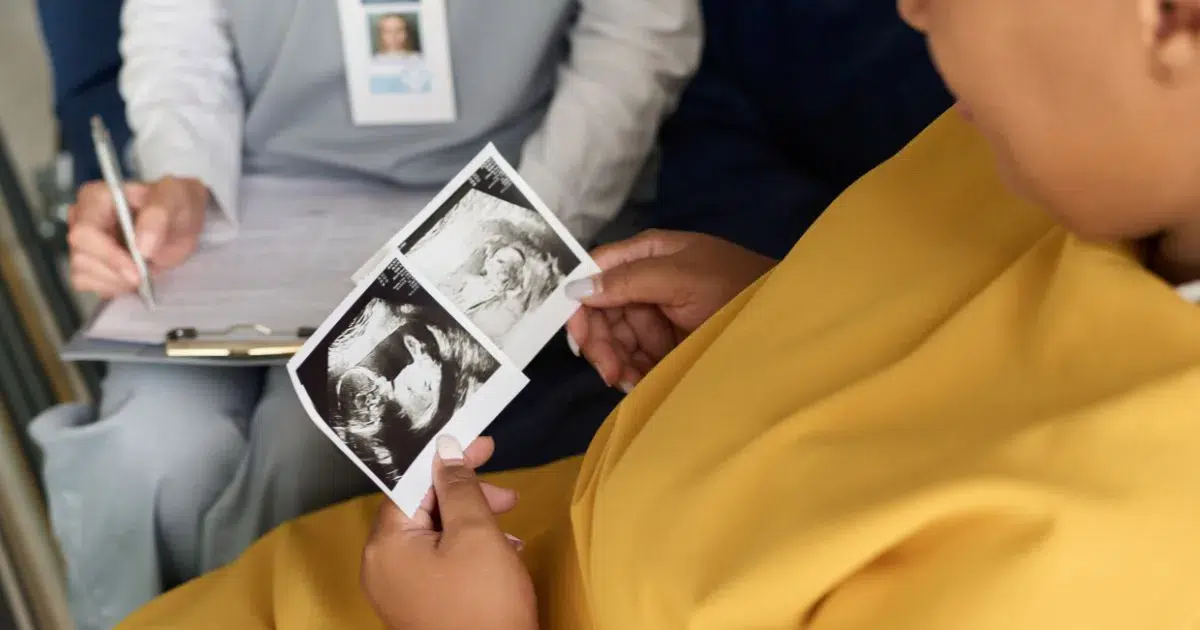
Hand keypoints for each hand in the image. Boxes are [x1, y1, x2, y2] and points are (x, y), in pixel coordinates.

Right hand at [67, 176, 208, 296]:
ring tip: (141, 272)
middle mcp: (81, 219)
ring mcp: (82, 242)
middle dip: (116, 273)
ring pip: (83, 274)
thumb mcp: (174, 200)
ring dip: (116, 281)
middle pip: (82, 257)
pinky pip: (88, 284)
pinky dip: (112, 287)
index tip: (137, 271)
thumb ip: (157, 217)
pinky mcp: (88, 263)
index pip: (85, 232)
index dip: (109, 256)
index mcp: (95, 198)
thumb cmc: (174, 204)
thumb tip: (142, 246)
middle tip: (144, 275)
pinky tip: (131, 278)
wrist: (180, 222)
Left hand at [363, 436, 536, 629]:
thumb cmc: (483, 602)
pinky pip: (440, 560)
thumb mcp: (476, 534)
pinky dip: (469, 549)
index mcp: (386, 545)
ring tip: (511, 528)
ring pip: (435, 534)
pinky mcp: (420, 605)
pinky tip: (502, 553)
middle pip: (422, 508)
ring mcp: (400, 589)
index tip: (482, 444)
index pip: (409, 484)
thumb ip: (459, 487)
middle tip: (506, 495)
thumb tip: (444, 449)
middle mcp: (383, 566)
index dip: (446, 459)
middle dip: (466, 495)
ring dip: (474, 522)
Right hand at [564, 230, 774, 389]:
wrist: (783, 322)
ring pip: (614, 338)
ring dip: (613, 361)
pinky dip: (629, 372)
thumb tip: (574, 288)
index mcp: (647, 254)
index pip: (597, 272)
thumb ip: (629, 281)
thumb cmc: (734, 288)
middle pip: (600, 310)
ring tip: (625, 381)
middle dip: (599, 340)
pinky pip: (633, 358)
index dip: (580, 301)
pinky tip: (635, 383)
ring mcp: (656, 315)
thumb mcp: (681, 277)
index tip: (577, 336)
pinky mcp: (666, 344)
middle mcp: (646, 282)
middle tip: (608, 370)